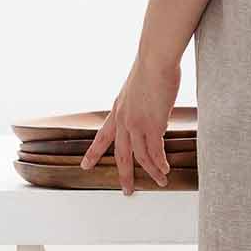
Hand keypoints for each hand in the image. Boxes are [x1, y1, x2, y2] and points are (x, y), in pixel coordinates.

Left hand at [80, 55, 178, 194]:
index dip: (94, 152)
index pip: (102, 136)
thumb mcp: (137, 88)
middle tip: (127, 190)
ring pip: (141, 157)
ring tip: (160, 181)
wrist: (155, 60)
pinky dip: (160, 163)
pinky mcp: (152, 125)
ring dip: (151, 172)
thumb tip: (151, 111)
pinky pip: (156, 152)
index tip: (85, 165)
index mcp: (117, 110)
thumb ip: (139, 103)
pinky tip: (165, 169)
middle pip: (121, 154)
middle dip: (124, 174)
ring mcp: (137, 124)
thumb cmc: (151, 67)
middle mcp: (123, 120)